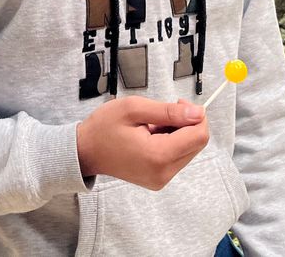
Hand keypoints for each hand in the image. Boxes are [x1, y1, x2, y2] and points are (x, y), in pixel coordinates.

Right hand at [76, 97, 208, 189]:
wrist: (85, 151)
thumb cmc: (104, 128)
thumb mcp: (134, 108)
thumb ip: (169, 111)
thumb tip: (198, 113)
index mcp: (158, 156)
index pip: (199, 136)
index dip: (196, 115)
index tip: (178, 103)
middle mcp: (163, 173)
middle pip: (196, 144)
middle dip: (186, 123)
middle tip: (162, 112)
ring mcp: (161, 179)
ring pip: (189, 150)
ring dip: (177, 133)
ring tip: (151, 126)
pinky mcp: (158, 180)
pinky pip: (177, 157)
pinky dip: (170, 143)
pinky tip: (151, 136)